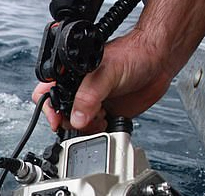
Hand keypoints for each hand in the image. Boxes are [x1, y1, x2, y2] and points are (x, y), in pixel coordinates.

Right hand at [32, 30, 173, 133]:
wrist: (159, 61)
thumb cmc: (133, 54)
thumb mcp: (106, 72)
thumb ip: (89, 96)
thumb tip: (77, 118)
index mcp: (70, 77)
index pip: (45, 95)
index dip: (48, 109)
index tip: (57, 120)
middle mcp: (78, 91)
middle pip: (60, 116)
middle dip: (72, 121)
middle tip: (88, 116)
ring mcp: (91, 104)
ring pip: (76, 126)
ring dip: (87, 128)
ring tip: (101, 117)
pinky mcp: (105, 115)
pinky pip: (94, 131)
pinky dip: (100, 131)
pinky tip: (108, 120)